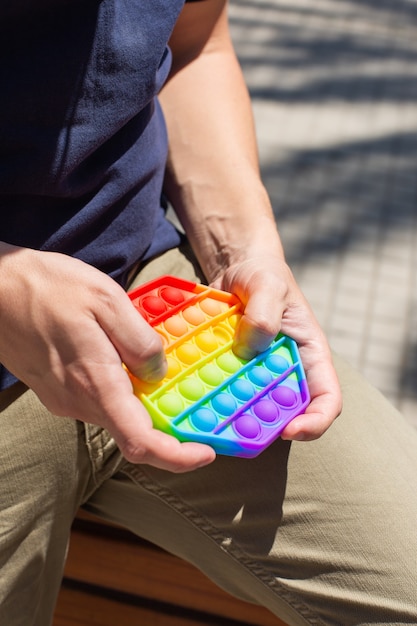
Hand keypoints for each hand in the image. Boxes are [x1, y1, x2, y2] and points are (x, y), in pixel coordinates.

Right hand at [0, 245, 214, 470]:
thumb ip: (139, 340)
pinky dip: (121, 389)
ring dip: (142, 400)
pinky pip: (98, 400)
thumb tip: (159, 372)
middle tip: (191, 397)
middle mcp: (78, 401)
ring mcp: (64, 399)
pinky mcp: (56, 391)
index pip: (140, 441)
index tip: (204, 453)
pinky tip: (123, 358)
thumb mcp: (106, 299)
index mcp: (95, 382)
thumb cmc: (48, 287)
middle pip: (133, 431)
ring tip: (155, 365)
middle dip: (166, 422)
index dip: (177, 457)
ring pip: (116, 414)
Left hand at [211, 255, 341, 440]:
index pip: (327, 400)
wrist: (237, 271)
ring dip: (232, 415)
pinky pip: (223, 391)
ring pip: (251, 408)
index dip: (315, 422)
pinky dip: (209, 396)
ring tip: (210, 415)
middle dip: (264, 426)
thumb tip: (250, 347)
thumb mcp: (267, 285)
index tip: (289, 430)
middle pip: (285, 413)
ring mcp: (258, 374)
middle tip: (239, 429)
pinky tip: (189, 392)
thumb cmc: (263, 275)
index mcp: (310, 357)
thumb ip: (263, 313)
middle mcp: (287, 371)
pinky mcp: (233, 371)